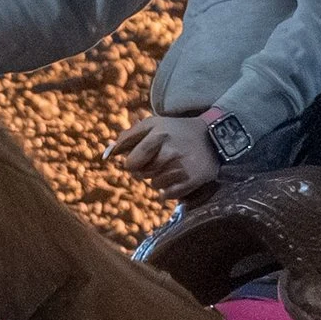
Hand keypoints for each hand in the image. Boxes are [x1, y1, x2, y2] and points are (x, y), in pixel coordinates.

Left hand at [101, 111, 221, 199]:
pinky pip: (167, 195)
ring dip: (159, 179)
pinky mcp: (191, 181)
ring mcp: (181, 167)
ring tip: (172, 166)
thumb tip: (107, 154)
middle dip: (146, 169)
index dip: (133, 163)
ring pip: (154, 185)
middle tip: (160, 160)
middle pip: (141, 175)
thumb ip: (128, 137)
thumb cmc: (176, 131)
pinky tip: (178, 177)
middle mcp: (169, 151)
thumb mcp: (153, 124)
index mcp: (158, 134)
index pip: (131, 162)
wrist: (213, 139)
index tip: (141, 159)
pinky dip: (169, 190)